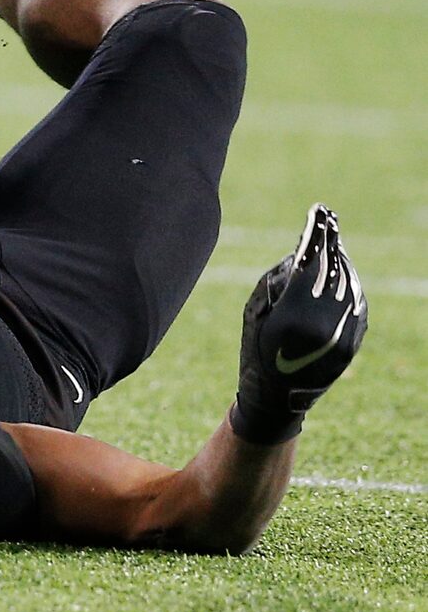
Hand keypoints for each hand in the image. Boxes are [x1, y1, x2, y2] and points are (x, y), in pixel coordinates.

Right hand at [232, 203, 366, 444]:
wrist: (277, 398)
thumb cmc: (256, 349)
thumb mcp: (255, 309)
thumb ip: (278, 279)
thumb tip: (303, 253)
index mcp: (292, 315)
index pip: (309, 263)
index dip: (315, 236)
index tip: (317, 214)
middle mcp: (322, 325)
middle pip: (331, 271)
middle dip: (330, 242)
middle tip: (329, 218)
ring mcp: (341, 336)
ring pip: (348, 285)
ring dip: (343, 260)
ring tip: (336, 241)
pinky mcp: (351, 345)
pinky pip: (357, 305)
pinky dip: (352, 282)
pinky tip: (346, 269)